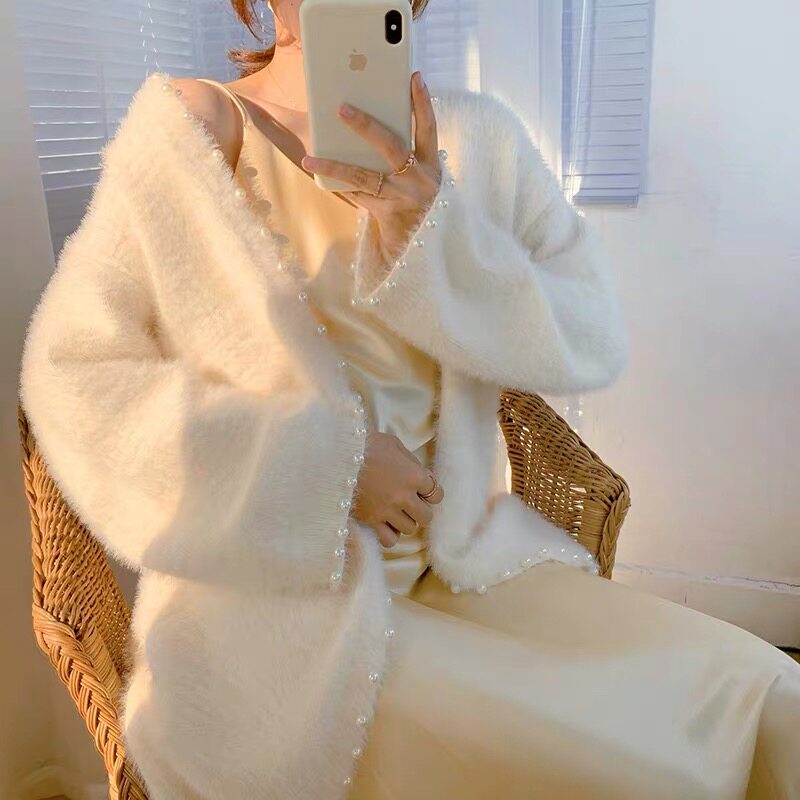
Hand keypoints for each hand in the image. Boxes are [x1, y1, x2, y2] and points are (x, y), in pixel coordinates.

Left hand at [300, 71, 441, 263]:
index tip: (413, 77)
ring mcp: (404, 199)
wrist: (421, 251)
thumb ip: (400, 158)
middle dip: (365, 125)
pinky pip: (357, 196)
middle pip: (391, 145)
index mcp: (431, 166)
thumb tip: (361, 128)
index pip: (428, 128)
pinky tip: (319, 176)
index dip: (422, 103)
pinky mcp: (388, 215)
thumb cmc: (414, 207)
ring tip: (309, 156)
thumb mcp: (416, 180)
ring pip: (364, 176)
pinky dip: (339, 186)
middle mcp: (421, 181)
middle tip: (341, 107)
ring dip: (335, 164)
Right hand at [352, 431, 444, 547]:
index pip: (437, 494)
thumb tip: (421, 474)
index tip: (421, 490)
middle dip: (419, 509)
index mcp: (414, 476)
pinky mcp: (371, 521)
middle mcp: (404, 496)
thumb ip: (410, 461)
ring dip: (405, 521)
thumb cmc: (365, 445)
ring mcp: (388, 511)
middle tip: (409, 502)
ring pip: (410, 529)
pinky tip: (384, 523)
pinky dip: (390, 534)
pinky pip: (390, 540)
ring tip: (394, 511)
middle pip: (426, 516)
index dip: (430, 492)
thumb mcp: (393, 443)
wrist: (335, 456)